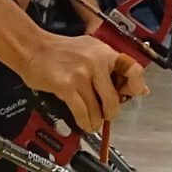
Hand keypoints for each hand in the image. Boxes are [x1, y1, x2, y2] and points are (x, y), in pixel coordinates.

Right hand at [0, 15, 143, 133]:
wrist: (32, 48)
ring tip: (92, 123)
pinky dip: (84, 122)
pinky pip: (83, 112)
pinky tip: (84, 123)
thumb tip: (139, 87)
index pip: (132, 69)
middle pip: (114, 98)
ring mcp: (81, 74)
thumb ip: (112, 68)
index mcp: (105, 52)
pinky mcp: (67, 86)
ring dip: (96, 121)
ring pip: (98, 109)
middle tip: (104, 115)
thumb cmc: (60, 52)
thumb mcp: (91, 51)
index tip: (132, 95)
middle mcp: (96, 61)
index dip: (135, 86)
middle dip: (109, 112)